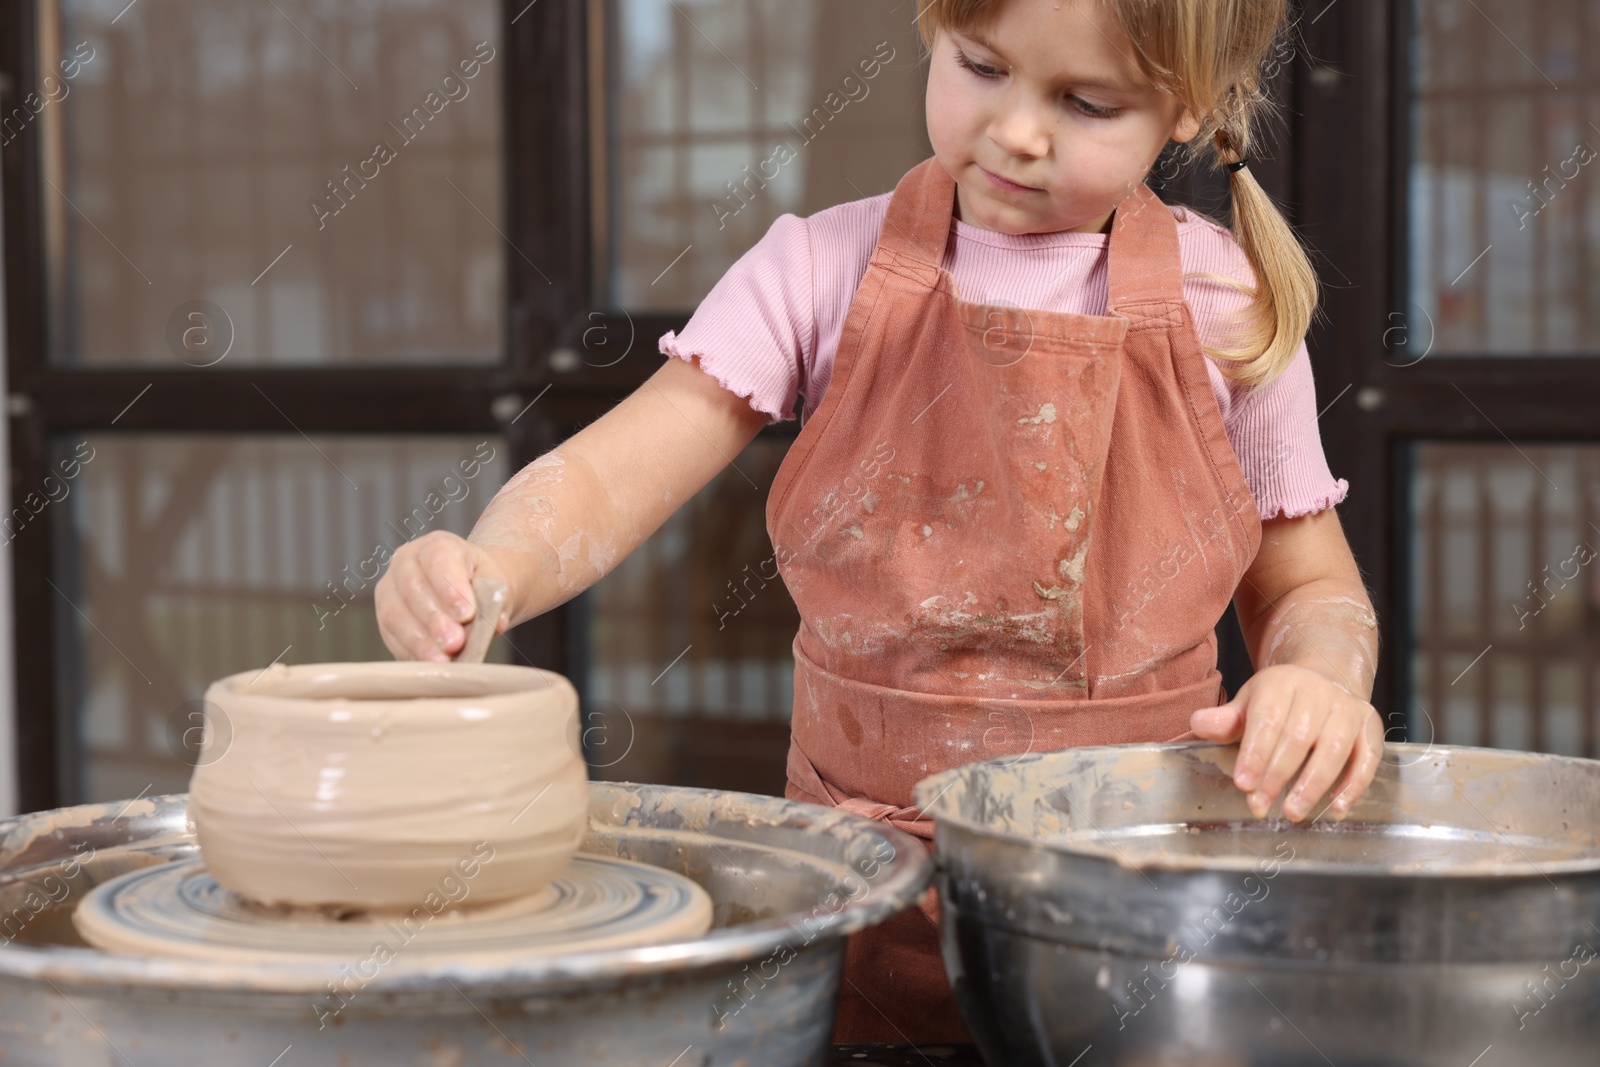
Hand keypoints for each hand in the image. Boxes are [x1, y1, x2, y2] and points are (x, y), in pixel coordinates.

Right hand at [375, 531, 510, 662]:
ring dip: (419, 640)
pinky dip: (410, 652)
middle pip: (413, 588)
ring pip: (395, 614)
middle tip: (455, 642)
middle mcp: (406, 562)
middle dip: (435, 619)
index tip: (466, 614)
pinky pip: (391, 636)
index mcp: (438, 545)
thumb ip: (495, 602)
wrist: (471, 592)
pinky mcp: (384, 617)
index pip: (439, 560)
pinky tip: (428, 664)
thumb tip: (496, 624)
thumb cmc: (482, 586)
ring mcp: (390, 589)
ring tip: (442, 660)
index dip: (450, 588)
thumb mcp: (496, 586)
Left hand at [1189, 664, 1382, 821]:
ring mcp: (1348, 709)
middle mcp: (1319, 693)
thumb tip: (1198, 724)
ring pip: (1334, 749)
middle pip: (1299, 737)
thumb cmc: (1279, 701)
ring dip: (1313, 784)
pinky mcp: (1370, 726)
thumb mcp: (1249, 704)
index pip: (1268, 720)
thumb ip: (1226, 720)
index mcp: (1282, 683)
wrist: (1324, 679)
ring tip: (1293, 812)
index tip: (1243, 784)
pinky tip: (1336, 808)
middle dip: (1278, 775)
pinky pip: (1368, 757)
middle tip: (1260, 805)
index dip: (1255, 754)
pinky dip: (1354, 785)